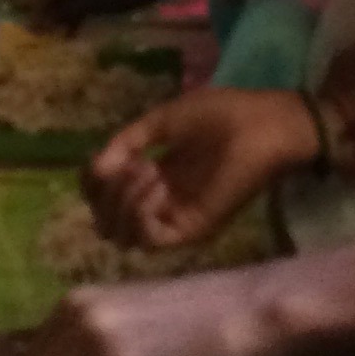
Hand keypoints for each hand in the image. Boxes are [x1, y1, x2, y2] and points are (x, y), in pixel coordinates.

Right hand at [26, 0, 183, 31]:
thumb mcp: (90, 6)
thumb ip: (65, 12)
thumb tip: (41, 21)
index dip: (36, 11)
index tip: (31, 30)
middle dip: (46, 14)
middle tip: (41, 34)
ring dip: (60, 16)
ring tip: (57, 36)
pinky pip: (78, 0)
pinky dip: (74, 14)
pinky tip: (74, 30)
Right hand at [85, 87, 314, 250]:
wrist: (262, 124)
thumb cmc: (221, 115)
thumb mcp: (162, 121)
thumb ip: (127, 142)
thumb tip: (98, 168)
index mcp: (153, 175)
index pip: (103, 197)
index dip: (92, 182)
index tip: (102, 159)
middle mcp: (160, 202)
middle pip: (106, 221)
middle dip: (104, 193)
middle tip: (128, 163)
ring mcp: (174, 218)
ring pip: (123, 236)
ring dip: (122, 201)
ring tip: (146, 169)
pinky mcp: (191, 229)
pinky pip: (149, 240)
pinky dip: (140, 214)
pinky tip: (155, 185)